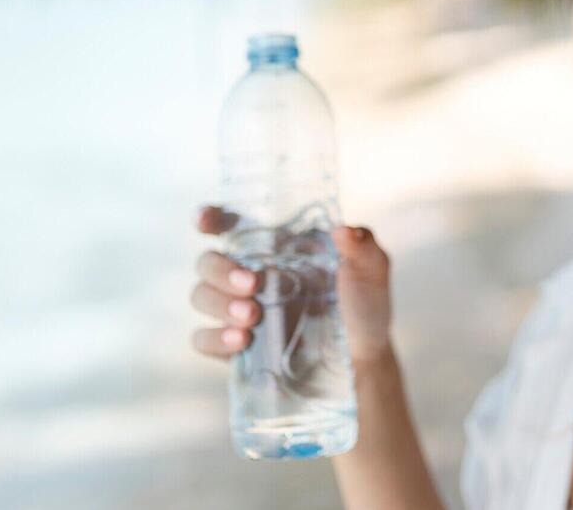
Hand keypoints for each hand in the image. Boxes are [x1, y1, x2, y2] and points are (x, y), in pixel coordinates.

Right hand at [189, 206, 394, 364]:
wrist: (363, 356)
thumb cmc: (364, 302)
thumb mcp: (371, 269)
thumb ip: (362, 246)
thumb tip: (343, 232)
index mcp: (274, 246)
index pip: (228, 224)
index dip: (209, 218)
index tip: (206, 221)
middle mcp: (249, 272)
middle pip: (207, 261)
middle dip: (221, 269)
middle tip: (252, 283)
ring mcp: (237, 308)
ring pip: (200, 296)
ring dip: (219, 303)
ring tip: (252, 315)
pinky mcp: (234, 345)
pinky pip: (202, 338)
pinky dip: (215, 337)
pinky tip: (241, 341)